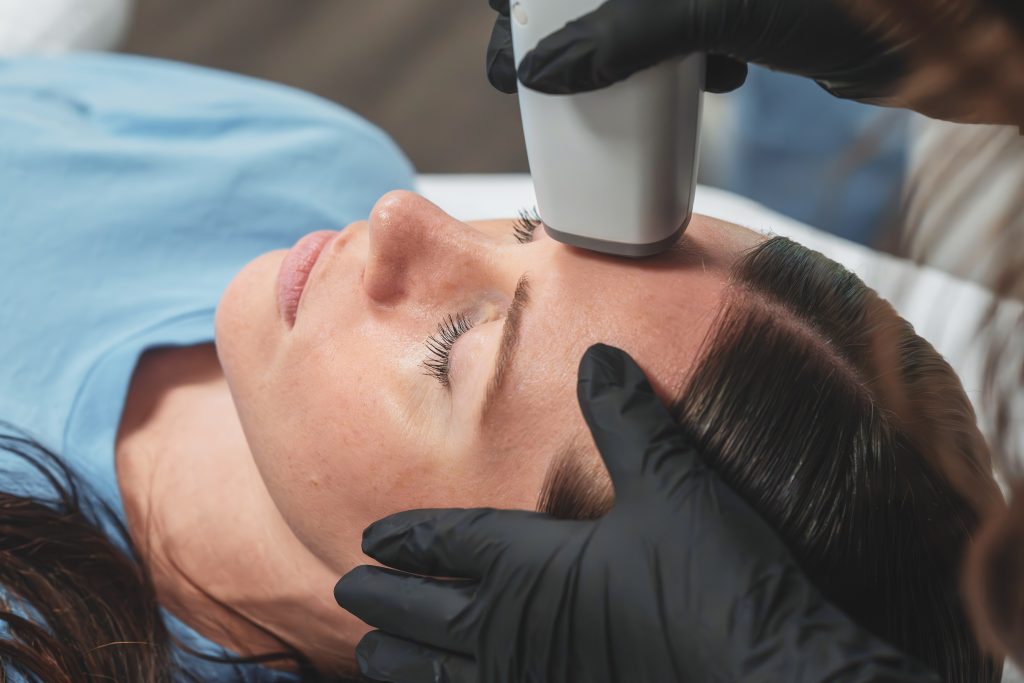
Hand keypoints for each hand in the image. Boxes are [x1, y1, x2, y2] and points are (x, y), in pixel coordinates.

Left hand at [335, 344, 938, 682]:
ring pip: (441, 672)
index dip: (408, 537)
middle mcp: (515, 626)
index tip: (370, 538)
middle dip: (383, 598)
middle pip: (426, 611)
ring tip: (367, 657)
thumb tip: (599, 356)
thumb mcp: (671, 482)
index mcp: (531, 563)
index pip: (449, 543)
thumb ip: (626, 418)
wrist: (768, 667)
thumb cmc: (716, 577)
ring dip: (400, 661)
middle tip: (345, 591)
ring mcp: (533, 677)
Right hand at [484, 0, 903, 101]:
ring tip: (616, 95)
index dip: (526, 1)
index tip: (510, 40)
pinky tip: (712, 88)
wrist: (956, 36)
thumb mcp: (724, 11)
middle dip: (567, 37)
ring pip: (634, 22)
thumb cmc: (852, 3)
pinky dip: (680, 71)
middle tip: (545, 83)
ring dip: (619, 62)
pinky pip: (682, 41)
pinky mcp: (744, 15)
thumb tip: (545, 67)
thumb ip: (629, 32)